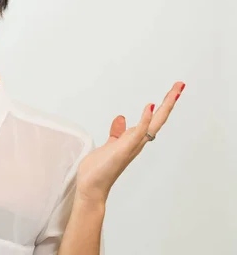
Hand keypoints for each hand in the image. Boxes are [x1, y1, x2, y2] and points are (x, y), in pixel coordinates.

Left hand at [76, 81, 185, 202]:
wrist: (91, 186)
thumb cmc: (100, 168)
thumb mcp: (110, 144)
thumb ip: (117, 132)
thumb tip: (121, 118)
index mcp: (134, 139)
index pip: (152, 119)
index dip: (162, 106)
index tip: (171, 92)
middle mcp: (137, 142)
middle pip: (158, 119)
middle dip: (169, 102)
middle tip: (180, 85)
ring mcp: (132, 146)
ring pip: (153, 124)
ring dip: (163, 108)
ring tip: (173, 92)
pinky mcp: (124, 149)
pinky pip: (138, 132)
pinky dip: (145, 120)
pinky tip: (150, 107)